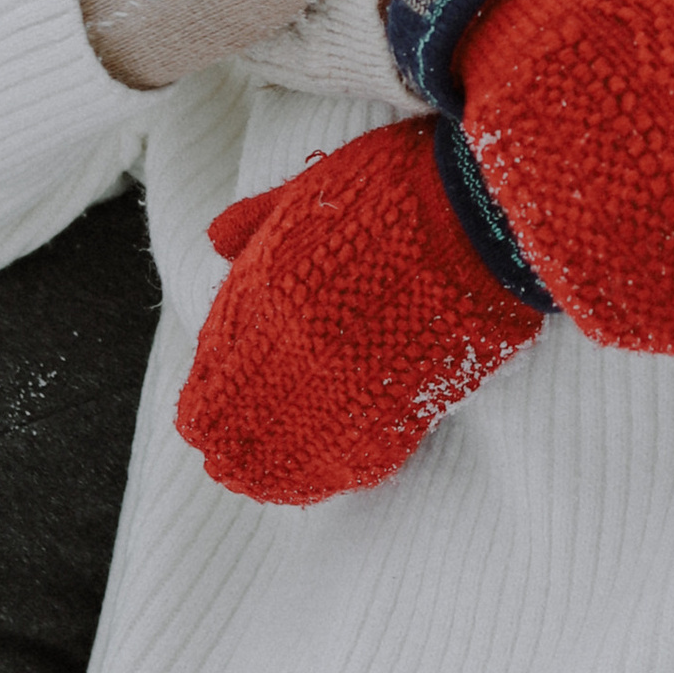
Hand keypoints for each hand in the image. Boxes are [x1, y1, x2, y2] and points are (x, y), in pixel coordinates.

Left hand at [183, 117, 541, 504]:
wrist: (477, 212)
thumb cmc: (394, 188)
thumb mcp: (309, 190)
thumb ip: (259, 222)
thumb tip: (217, 240)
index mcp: (270, 292)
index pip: (219, 362)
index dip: (205, 397)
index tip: (196, 421)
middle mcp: (301, 346)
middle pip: (249, 413)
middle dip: (230, 442)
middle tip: (222, 464)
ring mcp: (353, 379)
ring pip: (296, 443)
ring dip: (271, 469)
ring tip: (254, 485)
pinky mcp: (406, 400)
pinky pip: (358, 453)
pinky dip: (334, 472)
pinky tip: (319, 482)